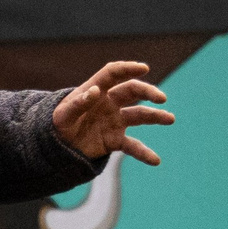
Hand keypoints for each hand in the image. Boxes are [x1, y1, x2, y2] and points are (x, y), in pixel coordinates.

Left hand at [54, 60, 174, 164]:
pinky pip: (132, 146)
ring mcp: (114, 121)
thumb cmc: (58, 123)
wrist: (57, 145)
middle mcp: (109, 103)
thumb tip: (96, 91)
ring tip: (170, 119)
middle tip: (161, 98)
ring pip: (139, 115)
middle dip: (148, 92)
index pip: (113, 74)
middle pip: (132, 91)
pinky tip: (156, 160)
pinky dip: (144, 153)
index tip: (144, 68)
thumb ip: (78, 103)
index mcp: (95, 90)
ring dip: (155, 116)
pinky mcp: (115, 140)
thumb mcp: (63, 114)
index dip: (128, 69)